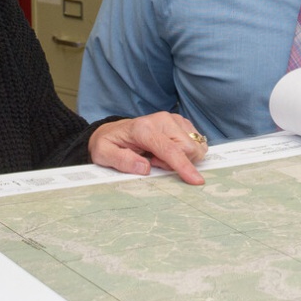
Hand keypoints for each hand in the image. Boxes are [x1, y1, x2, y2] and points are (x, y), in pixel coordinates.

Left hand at [88, 112, 208, 184]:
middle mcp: (162, 120)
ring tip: (160, 157)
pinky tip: (168, 151)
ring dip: (182, 157)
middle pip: (188, 148)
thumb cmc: (109, 144)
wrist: (113, 131)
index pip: (171, 149)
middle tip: (155, 163)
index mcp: (144, 129)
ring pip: (195, 145)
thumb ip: (123, 161)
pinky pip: (196, 142)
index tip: (196, 181)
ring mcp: (173, 119)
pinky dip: (185, 152)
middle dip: (178, 163)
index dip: (184, 166)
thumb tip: (145, 168)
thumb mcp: (104, 154)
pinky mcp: (180, 122)